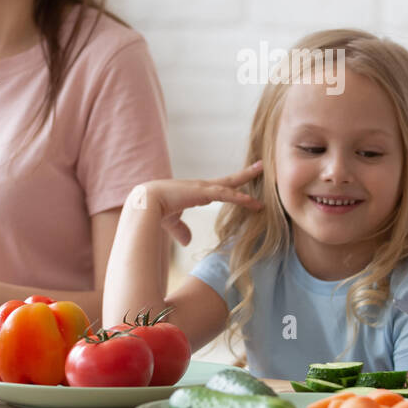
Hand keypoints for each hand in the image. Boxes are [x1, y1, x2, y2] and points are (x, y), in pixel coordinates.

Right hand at [129, 162, 264, 245]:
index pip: (220, 188)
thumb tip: (187, 242)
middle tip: (261, 166)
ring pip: (230, 183)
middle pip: (229, 180)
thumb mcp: (172, 222)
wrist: (144, 203)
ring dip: (247, 178)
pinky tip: (251, 201)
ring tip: (263, 171)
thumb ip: (181, 230)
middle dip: (245, 174)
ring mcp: (202, 188)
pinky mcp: (202, 193)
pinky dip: (239, 197)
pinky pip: (225, 194)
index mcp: (196, 192)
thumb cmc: (155, 211)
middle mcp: (202, 187)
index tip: (244, 181)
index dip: (233, 186)